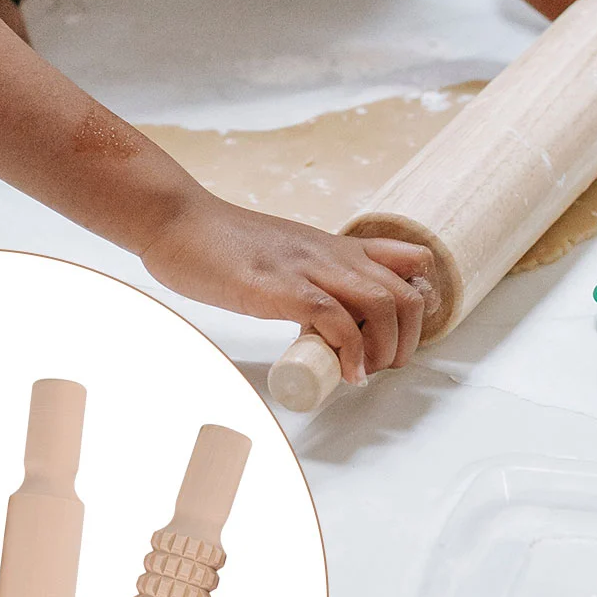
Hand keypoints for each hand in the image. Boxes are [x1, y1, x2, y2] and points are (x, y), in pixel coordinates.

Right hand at [140, 193, 433, 384]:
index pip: (410, 261)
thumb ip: (311, 275)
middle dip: (408, 341)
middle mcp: (333, 254)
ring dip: (386, 351)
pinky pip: (336, 320)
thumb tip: (328, 317)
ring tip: (365, 373)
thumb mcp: (286, 254)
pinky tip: (346, 374)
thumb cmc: (221, 245)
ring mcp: (309, 269)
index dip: (418, 303)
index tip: (399, 333)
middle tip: (382, 366)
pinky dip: (351, 354)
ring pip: (384, 305)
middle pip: (407, 294)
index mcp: (336, 247)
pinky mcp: (282, 287)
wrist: (178, 222)